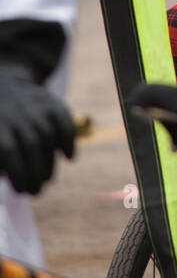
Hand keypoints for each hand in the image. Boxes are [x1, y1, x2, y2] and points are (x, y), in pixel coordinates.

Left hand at [0, 67, 74, 194]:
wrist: (6, 86)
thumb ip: (0, 162)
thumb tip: (9, 178)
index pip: (10, 151)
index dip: (18, 173)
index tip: (20, 190)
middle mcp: (17, 114)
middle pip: (31, 144)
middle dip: (36, 172)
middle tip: (36, 191)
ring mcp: (36, 106)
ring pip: (48, 135)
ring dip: (50, 163)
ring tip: (47, 180)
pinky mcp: (52, 103)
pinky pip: (64, 121)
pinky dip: (69, 140)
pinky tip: (69, 157)